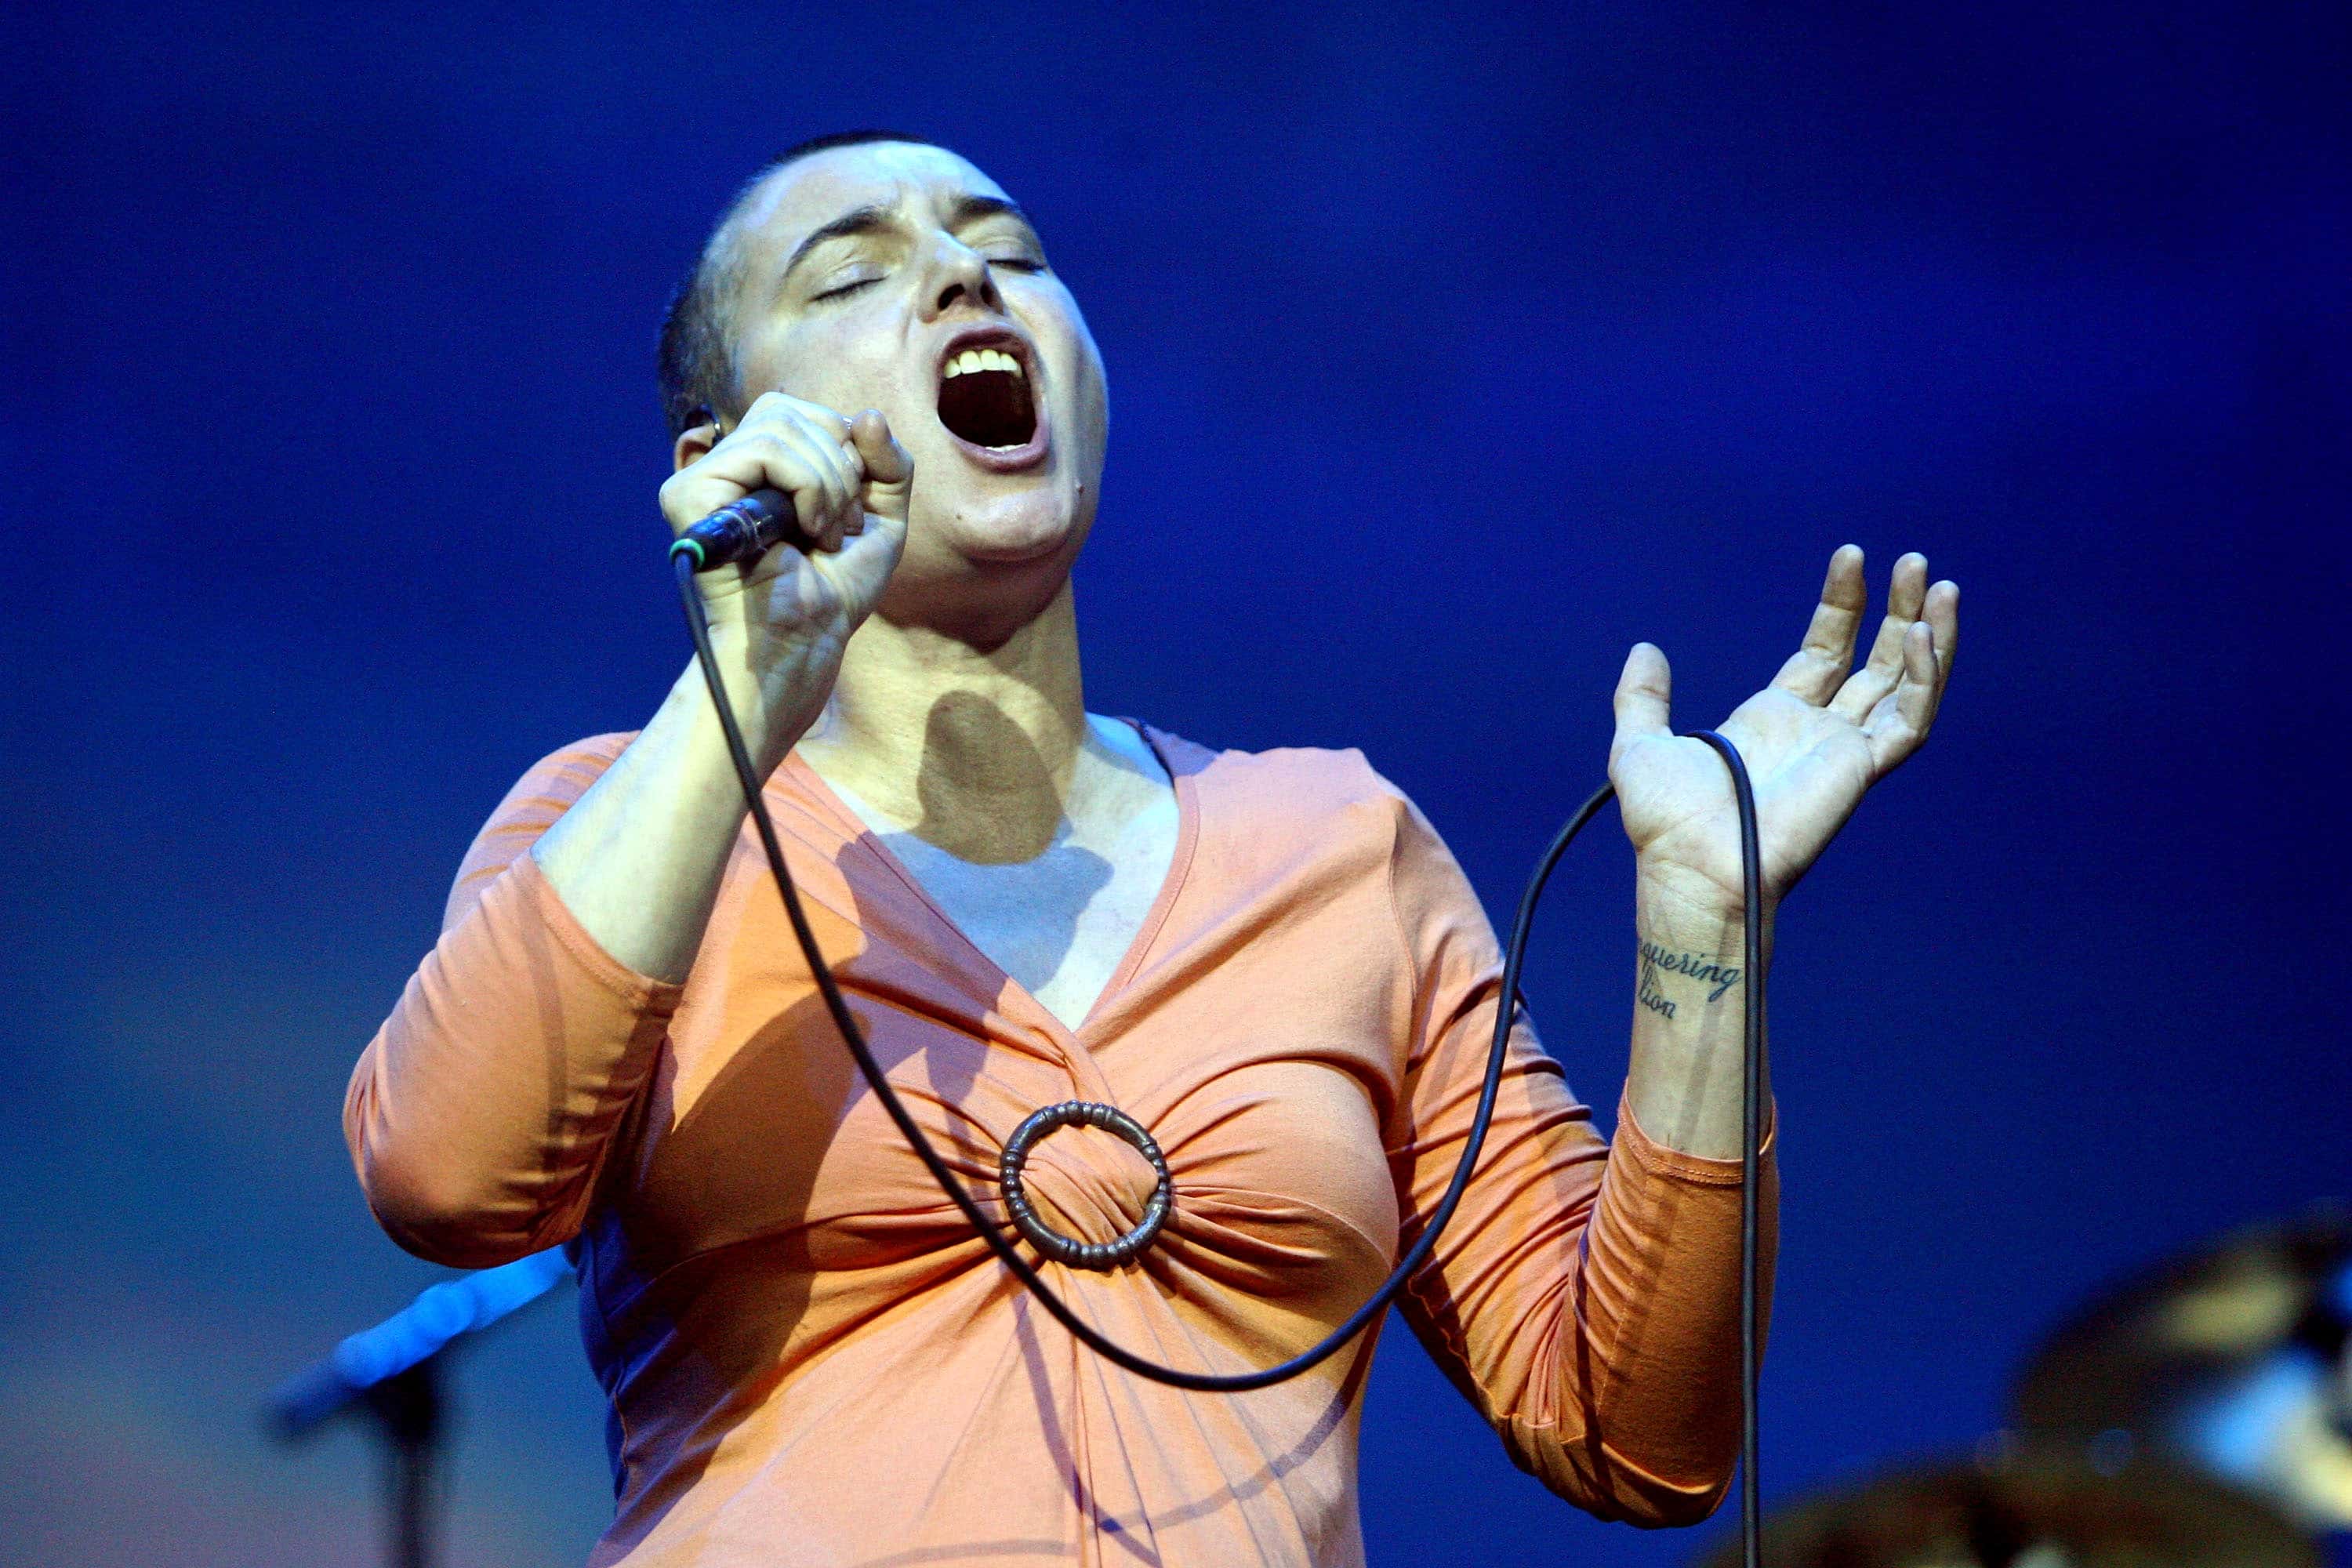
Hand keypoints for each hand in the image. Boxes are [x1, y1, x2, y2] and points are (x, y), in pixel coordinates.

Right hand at [657, 392, 912, 764]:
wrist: (807, 638)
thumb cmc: (836, 588)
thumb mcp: (882, 517)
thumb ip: (888, 461)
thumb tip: (868, 415)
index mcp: (759, 467)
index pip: (802, 413)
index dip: (843, 449)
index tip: (850, 511)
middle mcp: (725, 468)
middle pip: (788, 411)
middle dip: (839, 466)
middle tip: (840, 526)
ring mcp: (702, 479)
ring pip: (780, 427)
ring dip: (827, 482)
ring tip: (824, 535)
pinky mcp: (690, 494)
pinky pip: (763, 450)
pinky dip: (806, 487)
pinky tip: (804, 531)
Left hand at [1611, 546, 1957, 925]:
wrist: (1693, 865)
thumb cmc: (1666, 823)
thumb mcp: (1640, 744)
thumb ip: (1643, 696)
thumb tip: (1645, 650)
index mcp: (1773, 719)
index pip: (1824, 650)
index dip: (1842, 605)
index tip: (1851, 558)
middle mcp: (1816, 732)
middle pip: (1873, 660)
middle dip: (1894, 612)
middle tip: (1910, 561)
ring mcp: (1844, 751)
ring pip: (1904, 684)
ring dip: (1926, 635)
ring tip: (1937, 584)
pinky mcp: (1862, 770)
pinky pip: (1909, 720)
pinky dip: (1925, 678)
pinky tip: (1924, 634)